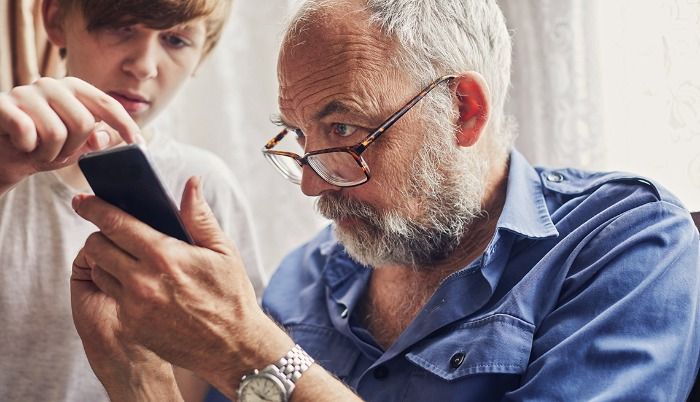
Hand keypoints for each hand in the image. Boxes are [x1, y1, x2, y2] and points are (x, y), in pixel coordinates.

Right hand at [0, 77, 141, 192]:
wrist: (5, 154)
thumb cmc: (46, 147)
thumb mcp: (79, 146)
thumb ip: (98, 140)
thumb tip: (101, 138)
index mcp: (76, 89)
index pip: (108, 104)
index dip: (126, 125)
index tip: (140, 144)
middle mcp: (53, 84)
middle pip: (84, 123)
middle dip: (74, 149)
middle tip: (58, 153)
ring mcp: (26, 92)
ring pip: (56, 133)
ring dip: (49, 153)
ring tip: (39, 150)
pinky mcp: (2, 104)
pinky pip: (27, 132)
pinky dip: (27, 148)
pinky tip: (21, 144)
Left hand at [72, 177, 292, 395]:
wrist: (232, 346)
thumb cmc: (231, 296)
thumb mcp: (223, 251)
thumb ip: (200, 217)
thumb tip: (191, 184)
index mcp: (165, 256)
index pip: (116, 224)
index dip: (95, 208)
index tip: (84, 201)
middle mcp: (143, 281)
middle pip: (97, 247)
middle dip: (99, 234)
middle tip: (112, 233)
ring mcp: (134, 306)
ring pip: (99, 272)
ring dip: (107, 261)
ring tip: (127, 259)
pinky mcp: (132, 326)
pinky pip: (112, 297)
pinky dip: (119, 287)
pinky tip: (141, 286)